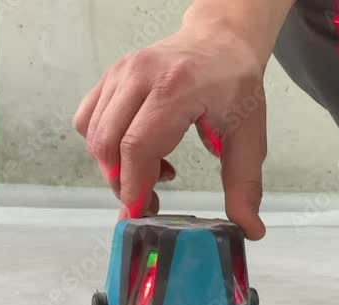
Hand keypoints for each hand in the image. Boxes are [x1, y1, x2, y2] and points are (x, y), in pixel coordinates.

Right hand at [74, 23, 268, 239]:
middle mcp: (141, 75)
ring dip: (115, 166)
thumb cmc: (235, 86)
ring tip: (154, 168)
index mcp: (177, 88)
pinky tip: (137, 148)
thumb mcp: (249, 136)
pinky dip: (105, 145)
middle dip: (124, 183)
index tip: (143, 214)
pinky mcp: (110, 76)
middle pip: (108, 144)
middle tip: (152, 199)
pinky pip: (88, 120)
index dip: (134, 187)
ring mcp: (121, 73)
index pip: (138, 146)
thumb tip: (250, 229)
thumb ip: (245, 184)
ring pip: (94, 135)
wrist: (222, 42)